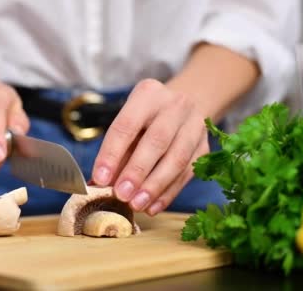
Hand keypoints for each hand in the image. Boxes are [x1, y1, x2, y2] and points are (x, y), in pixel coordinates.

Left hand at [91, 79, 209, 215]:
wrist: (181, 108)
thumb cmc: (145, 120)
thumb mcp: (127, 124)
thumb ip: (115, 153)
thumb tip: (97, 185)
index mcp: (148, 94)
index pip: (127, 125)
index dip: (112, 154)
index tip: (100, 179)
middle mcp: (175, 105)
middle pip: (157, 140)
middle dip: (137, 171)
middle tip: (122, 194)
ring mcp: (194, 125)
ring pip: (177, 158)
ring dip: (155, 186)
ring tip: (137, 205)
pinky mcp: (204, 146)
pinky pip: (187, 173)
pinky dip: (169, 193)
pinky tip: (153, 206)